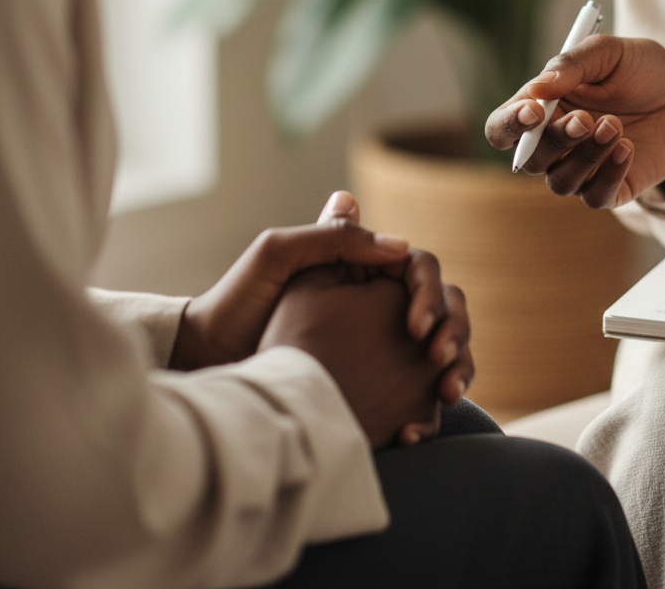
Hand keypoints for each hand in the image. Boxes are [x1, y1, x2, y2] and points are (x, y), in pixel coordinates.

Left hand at [170, 193, 473, 425]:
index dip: (430, 291)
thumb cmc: (239, 298)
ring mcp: (377, 342)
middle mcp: (375, 300)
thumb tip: (401, 244)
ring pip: (441, 345)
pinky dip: (431, 405)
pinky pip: (417, 389)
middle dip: (455, 330)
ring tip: (448, 394)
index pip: (418, 267)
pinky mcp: (373, 382)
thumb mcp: (278, 254)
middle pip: (442, 306)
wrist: (207, 357)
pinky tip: (420, 425)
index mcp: (361, 265)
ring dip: (458, 365)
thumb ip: (332, 238)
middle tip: (440, 362)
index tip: (417, 327)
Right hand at [485, 35, 664, 207]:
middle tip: (586, 119)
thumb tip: (537, 89)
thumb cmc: (639, 68)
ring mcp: (582, 169)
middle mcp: (554, 144)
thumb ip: (571, 65)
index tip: (534, 110)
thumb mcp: (608, 52)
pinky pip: (595, 196)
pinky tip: (628, 148)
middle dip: (555, 141)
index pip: (502, 129)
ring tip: (615, 126)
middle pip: (529, 161)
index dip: (509, 125)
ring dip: (586, 156)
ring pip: (561, 181)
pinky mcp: (612, 188)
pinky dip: (608, 174)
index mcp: (541, 109)